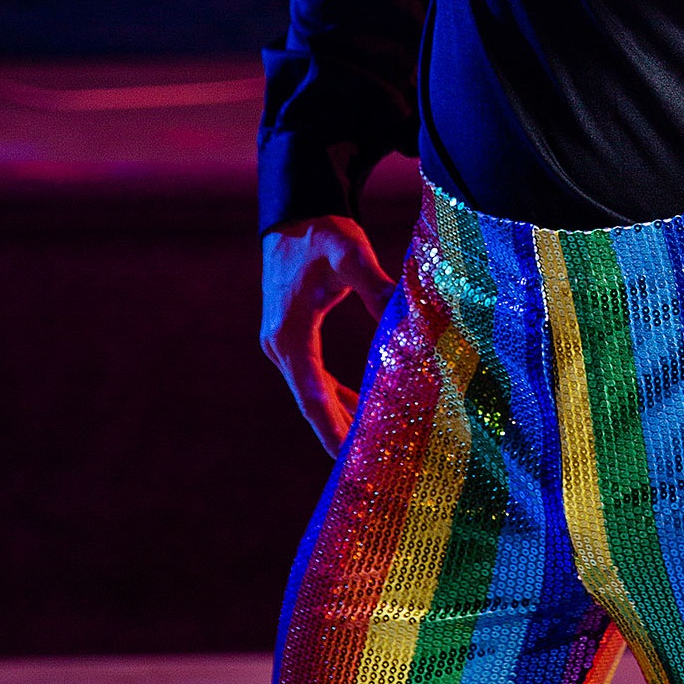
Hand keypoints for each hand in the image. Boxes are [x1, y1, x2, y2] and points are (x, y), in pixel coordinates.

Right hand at [260, 215, 396, 457]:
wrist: (294, 214)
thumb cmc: (321, 234)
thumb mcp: (349, 255)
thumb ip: (374, 285)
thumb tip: (403, 312)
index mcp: (290, 334)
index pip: (312, 392)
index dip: (330, 425)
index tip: (345, 457)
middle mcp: (280, 346)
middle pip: (311, 401)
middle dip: (337, 433)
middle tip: (365, 469)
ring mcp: (283, 345)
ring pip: (313, 393)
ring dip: (338, 417)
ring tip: (369, 449)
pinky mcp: (293, 340)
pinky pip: (315, 379)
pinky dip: (335, 397)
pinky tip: (361, 410)